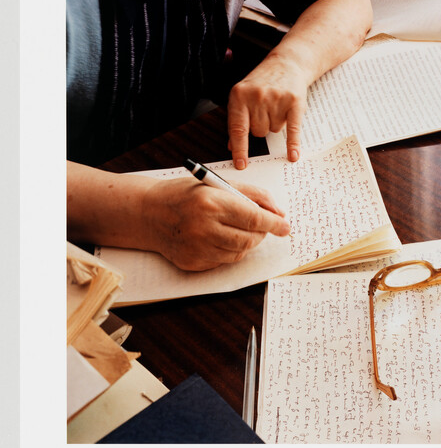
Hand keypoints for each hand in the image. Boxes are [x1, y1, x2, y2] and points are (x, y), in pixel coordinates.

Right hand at [141, 177, 290, 270]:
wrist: (148, 213)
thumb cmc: (186, 195)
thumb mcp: (217, 184)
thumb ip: (252, 195)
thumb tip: (278, 212)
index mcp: (211, 203)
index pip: (254, 218)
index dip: (274, 224)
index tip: (285, 226)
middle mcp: (203, 227)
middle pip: (250, 239)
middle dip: (262, 233)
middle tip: (261, 225)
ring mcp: (197, 248)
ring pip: (240, 252)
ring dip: (247, 242)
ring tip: (238, 229)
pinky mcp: (193, 262)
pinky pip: (224, 261)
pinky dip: (231, 251)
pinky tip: (220, 238)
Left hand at [227, 55, 309, 167]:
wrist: (287, 63)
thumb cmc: (263, 81)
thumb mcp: (243, 96)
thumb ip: (237, 120)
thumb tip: (231, 146)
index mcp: (239, 95)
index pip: (238, 128)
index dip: (239, 149)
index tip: (241, 165)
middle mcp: (257, 96)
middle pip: (258, 132)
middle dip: (262, 127)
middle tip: (265, 111)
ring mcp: (276, 98)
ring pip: (274, 130)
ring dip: (276, 124)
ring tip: (277, 106)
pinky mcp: (294, 101)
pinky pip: (292, 129)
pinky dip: (292, 144)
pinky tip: (293, 155)